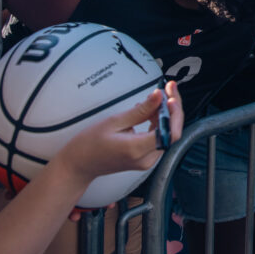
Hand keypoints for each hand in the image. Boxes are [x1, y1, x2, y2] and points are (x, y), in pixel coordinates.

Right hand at [56, 81, 183, 187]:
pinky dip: (159, 123)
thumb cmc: (90, 144)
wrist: (79, 164)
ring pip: (167, 135)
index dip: (175, 112)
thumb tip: (159, 97)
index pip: (169, 132)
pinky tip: (150, 111)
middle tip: (168, 89)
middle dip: (173, 109)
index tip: (170, 95)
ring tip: (158, 97)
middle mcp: (145, 159)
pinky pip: (159, 139)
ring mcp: (146, 161)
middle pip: (172, 133)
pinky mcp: (145, 159)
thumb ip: (140, 111)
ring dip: (166, 115)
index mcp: (137, 149)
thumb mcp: (114, 121)